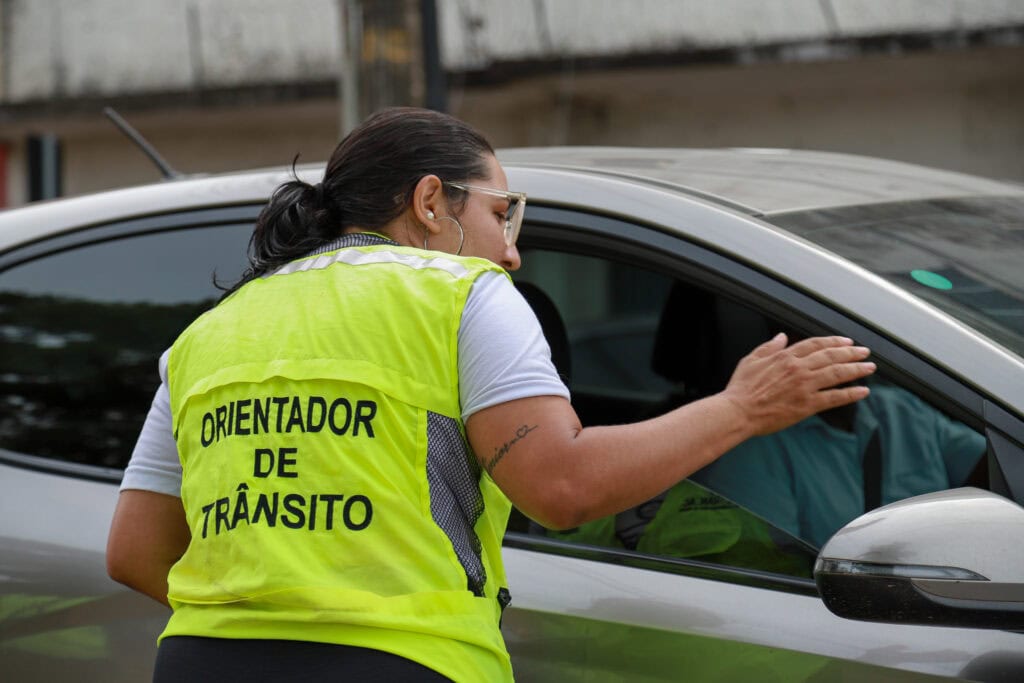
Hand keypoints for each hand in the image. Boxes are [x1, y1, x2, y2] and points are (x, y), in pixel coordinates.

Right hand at [721, 333, 874, 435]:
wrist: (738, 411)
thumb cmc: (741, 388)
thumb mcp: (751, 360)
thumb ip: (769, 347)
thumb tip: (781, 337)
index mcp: (785, 357)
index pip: (815, 344)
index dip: (833, 342)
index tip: (846, 342)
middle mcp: (798, 368)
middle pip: (831, 356)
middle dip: (852, 353)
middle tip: (865, 352)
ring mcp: (804, 386)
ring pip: (837, 373)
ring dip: (856, 369)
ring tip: (870, 367)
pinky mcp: (807, 405)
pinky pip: (834, 397)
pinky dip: (850, 394)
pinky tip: (862, 391)